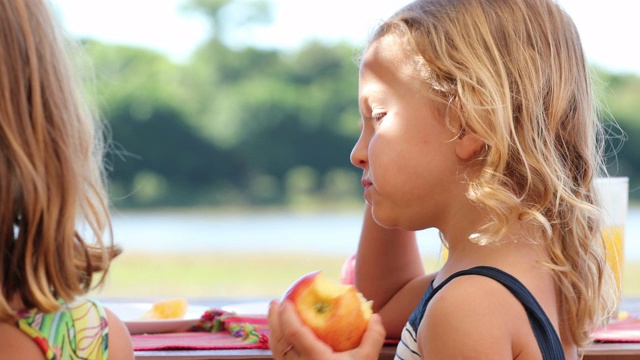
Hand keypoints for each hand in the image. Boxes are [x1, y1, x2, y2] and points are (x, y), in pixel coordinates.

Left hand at [268, 300, 385, 359]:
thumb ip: (373, 337)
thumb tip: (375, 316)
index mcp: (315, 359)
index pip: (294, 334)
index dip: (287, 316)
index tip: (286, 301)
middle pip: (279, 341)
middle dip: (274, 320)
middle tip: (276, 302)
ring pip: (277, 351)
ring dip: (274, 331)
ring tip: (276, 315)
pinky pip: (281, 359)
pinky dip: (278, 345)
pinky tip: (282, 338)